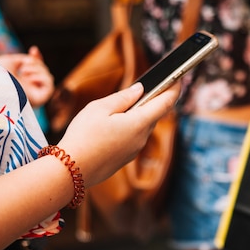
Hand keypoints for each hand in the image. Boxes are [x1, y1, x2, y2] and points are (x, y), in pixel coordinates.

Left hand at [0, 46, 54, 107]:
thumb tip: (34, 59)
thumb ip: (25, 59)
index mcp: (20, 82)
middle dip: (37, 62)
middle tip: (24, 62)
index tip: (33, 49)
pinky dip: (42, 78)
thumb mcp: (10, 61)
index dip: (37, 59)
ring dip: (38, 69)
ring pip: (48, 77)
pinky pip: (49, 87)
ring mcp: (34, 95)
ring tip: (23, 70)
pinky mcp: (39, 100)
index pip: (35, 70)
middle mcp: (28, 90)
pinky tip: (28, 77)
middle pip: (44, 72)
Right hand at [57, 83, 178, 187]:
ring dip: (139, 114)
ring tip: (125, 104)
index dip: (174, 88)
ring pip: (143, 127)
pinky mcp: (126, 158)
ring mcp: (135, 150)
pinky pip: (133, 138)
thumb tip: (140, 90)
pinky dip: (130, 127)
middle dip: (153, 100)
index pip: (166, 102)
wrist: (71, 172)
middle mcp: (142, 138)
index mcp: (140, 123)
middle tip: (149, 86)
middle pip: (154, 115)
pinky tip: (114, 124)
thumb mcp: (99, 108)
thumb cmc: (83, 137)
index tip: (178, 77)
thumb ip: (123, 98)